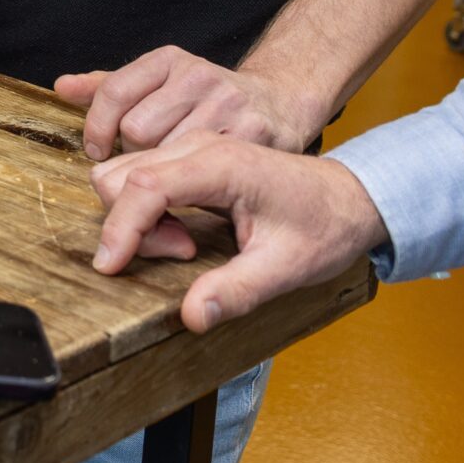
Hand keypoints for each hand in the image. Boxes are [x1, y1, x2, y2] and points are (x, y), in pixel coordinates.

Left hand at [57, 46, 324, 160]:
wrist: (281, 102)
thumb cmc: (206, 99)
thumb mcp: (159, 83)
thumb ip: (110, 86)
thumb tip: (61, 86)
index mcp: (170, 60)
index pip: (114, 91)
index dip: (97, 128)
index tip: (99, 151)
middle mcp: (199, 76)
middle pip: (137, 129)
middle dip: (133, 155)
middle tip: (142, 167)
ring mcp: (229, 104)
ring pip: (169, 152)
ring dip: (162, 172)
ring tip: (169, 174)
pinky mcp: (255, 133)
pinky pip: (205, 170)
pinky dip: (191, 183)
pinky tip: (195, 183)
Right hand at [89, 133, 386, 332]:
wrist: (351, 200)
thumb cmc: (324, 227)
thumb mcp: (286, 268)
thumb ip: (237, 292)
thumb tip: (191, 316)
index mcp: (222, 165)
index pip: (144, 186)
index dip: (120, 228)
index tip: (112, 267)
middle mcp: (200, 146)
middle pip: (122, 175)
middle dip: (132, 224)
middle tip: (183, 254)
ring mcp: (193, 146)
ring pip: (124, 173)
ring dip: (137, 217)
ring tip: (185, 245)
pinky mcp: (190, 156)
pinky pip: (140, 176)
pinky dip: (145, 210)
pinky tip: (182, 230)